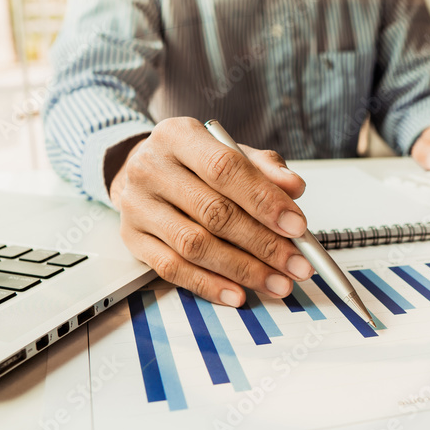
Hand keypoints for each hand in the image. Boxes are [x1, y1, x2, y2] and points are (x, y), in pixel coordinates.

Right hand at [109, 117, 314, 306]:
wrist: (141, 170)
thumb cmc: (193, 163)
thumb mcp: (230, 152)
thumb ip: (264, 167)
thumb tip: (294, 188)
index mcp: (178, 136)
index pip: (225, 169)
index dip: (264, 201)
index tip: (297, 226)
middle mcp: (151, 168)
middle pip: (214, 213)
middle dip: (263, 244)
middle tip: (296, 263)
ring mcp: (138, 206)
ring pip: (195, 246)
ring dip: (243, 270)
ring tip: (278, 282)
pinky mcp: (132, 239)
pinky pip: (172, 269)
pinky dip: (209, 285)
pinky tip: (238, 293)